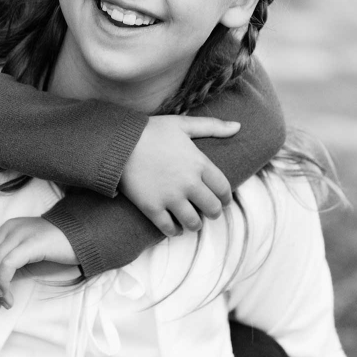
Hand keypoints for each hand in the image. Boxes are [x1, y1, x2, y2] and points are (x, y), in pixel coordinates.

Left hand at [0, 217, 75, 311]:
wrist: (81, 238)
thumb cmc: (55, 249)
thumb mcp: (27, 257)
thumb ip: (9, 265)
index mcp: (6, 229)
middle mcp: (9, 229)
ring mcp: (19, 234)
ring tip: (4, 304)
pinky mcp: (29, 243)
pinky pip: (6, 266)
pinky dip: (3, 284)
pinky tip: (9, 296)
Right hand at [119, 115, 237, 236]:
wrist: (118, 142)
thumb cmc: (152, 130)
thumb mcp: (183, 124)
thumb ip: (212, 126)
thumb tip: (238, 126)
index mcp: (199, 163)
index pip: (223, 188)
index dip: (225, 197)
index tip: (222, 200)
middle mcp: (189, 183)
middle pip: (212, 209)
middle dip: (213, 212)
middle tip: (208, 212)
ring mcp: (170, 198)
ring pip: (193, 223)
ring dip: (195, 224)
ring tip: (192, 221)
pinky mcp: (152, 208)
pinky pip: (169, 229)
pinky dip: (175, 231)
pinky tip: (175, 228)